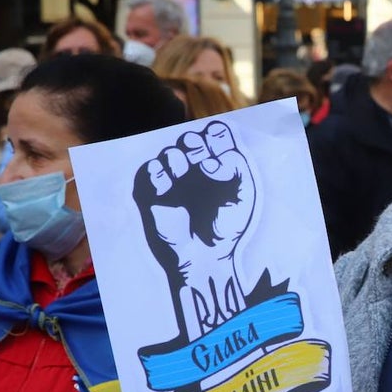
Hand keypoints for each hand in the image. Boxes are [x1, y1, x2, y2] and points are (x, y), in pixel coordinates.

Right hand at [133, 121, 254, 343]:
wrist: (206, 257)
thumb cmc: (227, 226)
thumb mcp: (243, 193)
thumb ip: (235, 165)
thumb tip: (210, 160)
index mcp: (218, 165)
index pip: (214, 134)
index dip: (217, 136)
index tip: (221, 149)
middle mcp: (194, 169)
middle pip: (189, 138)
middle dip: (194, 144)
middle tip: (200, 160)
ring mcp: (172, 181)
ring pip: (169, 152)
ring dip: (177, 158)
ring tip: (183, 174)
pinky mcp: (151, 194)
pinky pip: (148, 170)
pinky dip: (158, 173)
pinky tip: (167, 185)